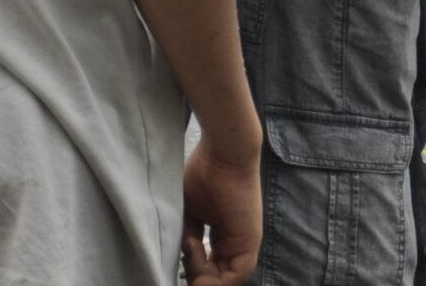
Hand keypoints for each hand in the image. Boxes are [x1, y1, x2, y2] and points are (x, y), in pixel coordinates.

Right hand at [179, 137, 261, 285]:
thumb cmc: (204, 172)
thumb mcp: (189, 211)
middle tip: (181, 262)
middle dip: (196, 277)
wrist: (223, 152)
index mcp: (221, 233)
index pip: (208, 266)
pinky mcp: (249, 242)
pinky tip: (197, 256)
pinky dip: (215, 278)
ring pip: (226, 280)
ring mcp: (243, 243)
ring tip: (189, 254)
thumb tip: (182, 256)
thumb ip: (187, 235)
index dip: (192, 269)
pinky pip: (236, 276)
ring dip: (203, 278)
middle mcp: (233, 241)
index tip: (176, 258)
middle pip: (217, 276)